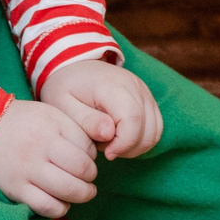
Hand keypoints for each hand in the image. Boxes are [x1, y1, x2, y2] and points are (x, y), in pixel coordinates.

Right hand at [0, 97, 98, 217]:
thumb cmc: (20, 123)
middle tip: (87, 179)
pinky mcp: (16, 188)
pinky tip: (61, 202)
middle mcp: (41, 146)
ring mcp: (28, 169)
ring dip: (81, 195)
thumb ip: (73, 130)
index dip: (92, 158)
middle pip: (82, 170)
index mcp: (52, 125)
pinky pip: (47, 206)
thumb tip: (94, 156)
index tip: (86, 160)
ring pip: (68, 190)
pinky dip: (60, 208)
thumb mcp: (49, 114)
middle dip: (90, 178)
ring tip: (80, 192)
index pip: (87, 148)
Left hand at [38, 58, 161, 159]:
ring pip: (154, 131)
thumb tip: (109, 133)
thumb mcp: (63, 105)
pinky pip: (155, 127)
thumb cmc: (65, 87)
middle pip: (147, 129)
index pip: (133, 119)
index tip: (106, 153)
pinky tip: (119, 138)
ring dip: (135, 145)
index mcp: (112, 86)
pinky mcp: (147, 98)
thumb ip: (86, 121)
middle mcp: (134, 86)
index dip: (123, 143)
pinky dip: (141, 139)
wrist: (73, 65)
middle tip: (103, 146)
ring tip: (109, 141)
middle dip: (128, 148)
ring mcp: (144, 91)